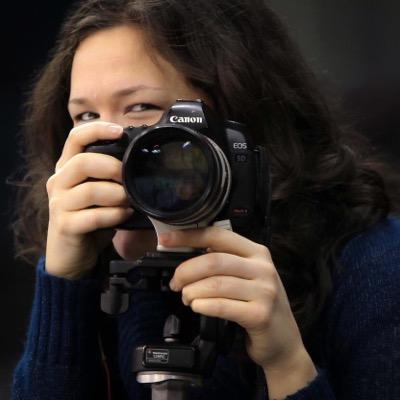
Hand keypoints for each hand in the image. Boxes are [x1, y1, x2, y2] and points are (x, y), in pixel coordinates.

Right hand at [45, 121, 132, 278]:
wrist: (71, 255)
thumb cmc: (90, 219)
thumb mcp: (100, 192)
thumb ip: (110, 176)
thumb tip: (140, 162)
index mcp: (67, 168)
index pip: (75, 138)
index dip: (97, 130)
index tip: (120, 131)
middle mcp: (58, 182)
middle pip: (83, 162)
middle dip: (113, 168)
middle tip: (129, 178)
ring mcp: (58, 204)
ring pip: (90, 190)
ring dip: (117, 195)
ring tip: (129, 202)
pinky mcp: (65, 225)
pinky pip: (94, 216)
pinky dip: (114, 215)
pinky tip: (124, 216)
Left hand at [159, 226, 308, 370]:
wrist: (284, 340)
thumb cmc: (259, 304)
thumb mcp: (248, 276)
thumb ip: (225, 262)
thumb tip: (186, 252)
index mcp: (257, 252)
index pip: (218, 235)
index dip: (189, 236)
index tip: (166, 240)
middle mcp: (263, 268)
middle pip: (213, 260)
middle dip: (186, 271)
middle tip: (176, 283)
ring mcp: (264, 291)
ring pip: (215, 284)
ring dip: (192, 291)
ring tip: (186, 298)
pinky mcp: (260, 314)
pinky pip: (221, 306)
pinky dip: (203, 305)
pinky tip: (197, 306)